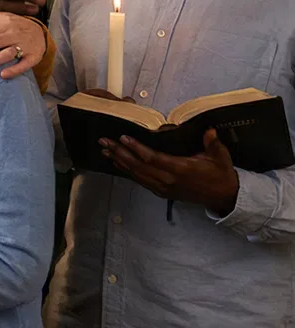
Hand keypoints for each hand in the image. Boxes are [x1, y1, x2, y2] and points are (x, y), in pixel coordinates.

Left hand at [103, 128, 239, 215]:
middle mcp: (168, 180)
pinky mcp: (161, 192)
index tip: (123, 138)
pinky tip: (117, 162)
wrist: (223, 197)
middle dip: (119, 153)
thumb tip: (208, 130)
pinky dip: (127, 171)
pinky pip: (140, 180)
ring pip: (136, 174)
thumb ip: (212, 143)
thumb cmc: (220, 174)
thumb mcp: (220, 157)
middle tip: (103, 142)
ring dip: (119, 161)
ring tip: (104, 150)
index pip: (153, 158)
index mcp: (181, 169)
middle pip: (138, 166)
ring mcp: (163, 187)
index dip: (136, 148)